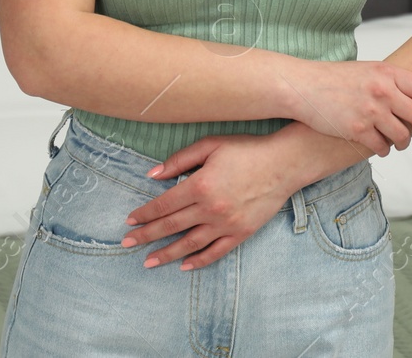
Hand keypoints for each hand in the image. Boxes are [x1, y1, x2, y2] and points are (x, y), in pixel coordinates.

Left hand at [121, 132, 297, 269]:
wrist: (285, 163)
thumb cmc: (247, 149)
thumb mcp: (211, 145)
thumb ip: (180, 160)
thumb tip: (152, 175)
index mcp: (201, 185)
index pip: (164, 204)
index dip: (144, 214)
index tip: (129, 220)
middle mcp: (211, 208)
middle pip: (171, 226)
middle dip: (146, 236)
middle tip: (127, 244)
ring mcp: (226, 224)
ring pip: (189, 244)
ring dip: (166, 254)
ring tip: (148, 262)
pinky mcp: (241, 233)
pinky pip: (215, 252)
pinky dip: (198, 260)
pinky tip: (184, 266)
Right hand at [282, 57, 411, 157]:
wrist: (304, 87)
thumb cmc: (334, 78)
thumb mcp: (367, 70)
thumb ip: (389, 80)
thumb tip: (410, 94)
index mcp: (387, 73)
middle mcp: (383, 92)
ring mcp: (371, 112)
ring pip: (402, 136)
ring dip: (404, 143)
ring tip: (401, 143)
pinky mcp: (358, 130)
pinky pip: (382, 146)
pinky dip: (385, 150)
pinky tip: (382, 148)